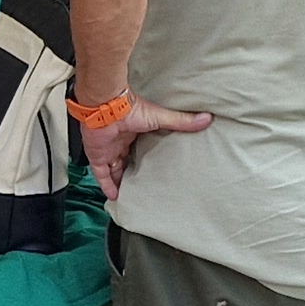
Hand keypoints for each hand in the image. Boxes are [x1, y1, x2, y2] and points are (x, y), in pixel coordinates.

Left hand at [76, 91, 214, 196]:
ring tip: (131, 196)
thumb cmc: (132, 109)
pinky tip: (115, 197)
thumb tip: (207, 119)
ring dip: (121, 182)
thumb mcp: (161, 118)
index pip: (140, 148)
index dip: (146, 158)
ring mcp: (107, 150)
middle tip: (143, 186)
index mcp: (134, 132)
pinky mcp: (98, 156)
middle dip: (133, 172)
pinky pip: (101, 175)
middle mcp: (120, 142)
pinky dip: (107, 186)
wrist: (107, 107)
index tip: (155, 169)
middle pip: (126, 161)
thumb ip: (182, 121)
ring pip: (113, 170)